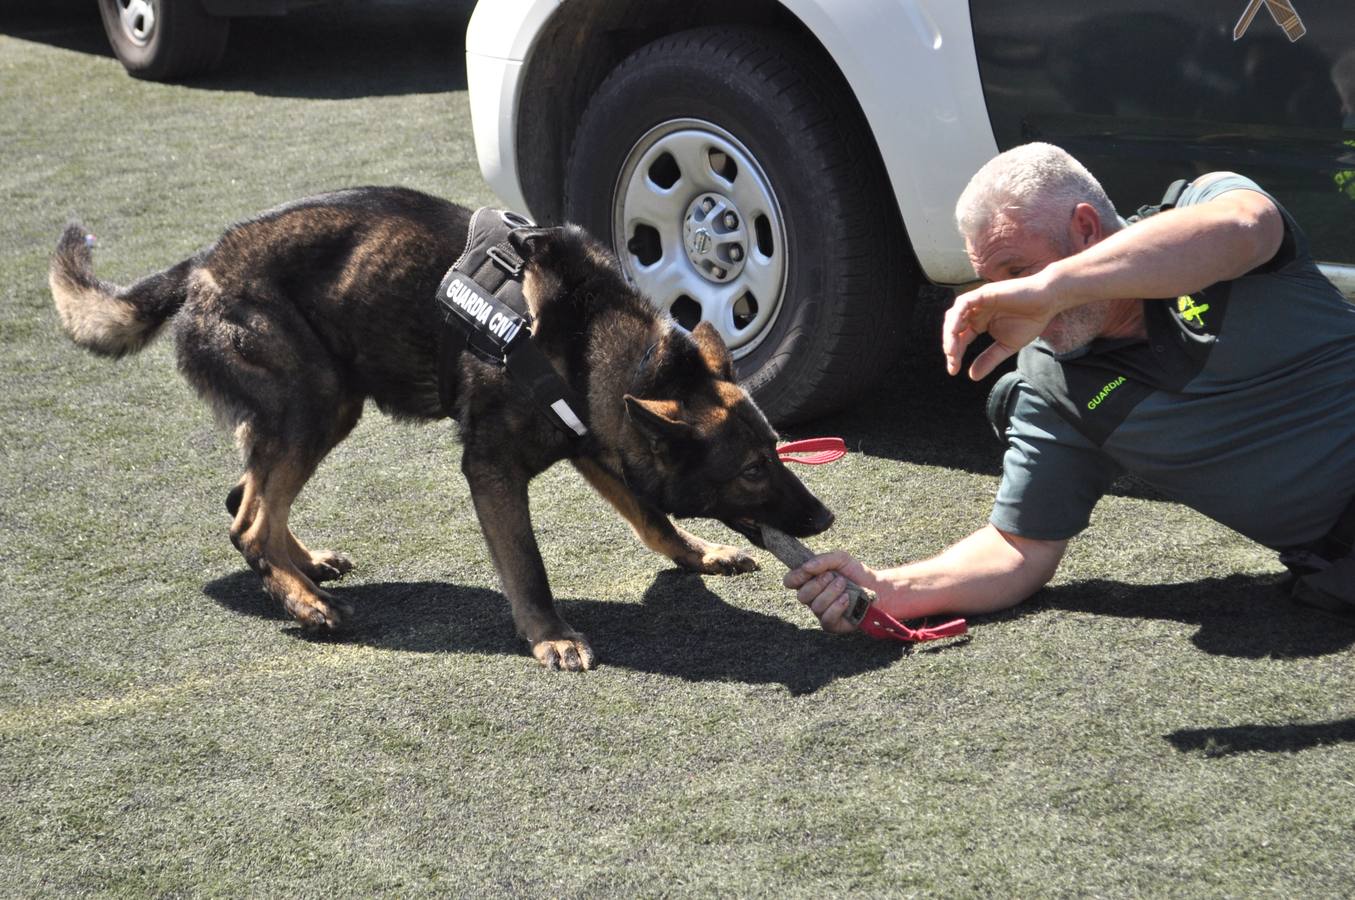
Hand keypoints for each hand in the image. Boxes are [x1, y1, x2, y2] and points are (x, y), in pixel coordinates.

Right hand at [783, 551, 874, 633]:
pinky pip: (826, 618)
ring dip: (832, 593)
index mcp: (809, 581)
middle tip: (835, 577)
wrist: (875, 587)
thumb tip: (806, 567)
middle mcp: (812, 598)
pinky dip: (837, 606)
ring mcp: (820, 612)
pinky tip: (846, 599)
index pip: (789, 581)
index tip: (809, 570)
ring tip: (845, 586)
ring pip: (816, 606)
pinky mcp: (831, 624)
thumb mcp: (840, 558)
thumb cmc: (855, 573)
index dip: (796, 576)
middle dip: (819, 584)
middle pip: (801, 595)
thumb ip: (822, 559)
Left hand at [942, 273, 1058, 379]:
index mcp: (978, 323)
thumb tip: (972, 377)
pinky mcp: (983, 293)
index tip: (953, 371)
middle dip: (950, 346)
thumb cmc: (1030, 321)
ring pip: (954, 316)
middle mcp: (975, 312)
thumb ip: (989, 359)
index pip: (960, 340)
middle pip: (953, 329)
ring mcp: (978, 302)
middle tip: (953, 362)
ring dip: (950, 334)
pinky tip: (955, 332)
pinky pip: (963, 304)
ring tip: (952, 351)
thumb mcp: (1006, 346)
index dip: (954, 355)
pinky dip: (956, 317)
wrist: (1047, 302)